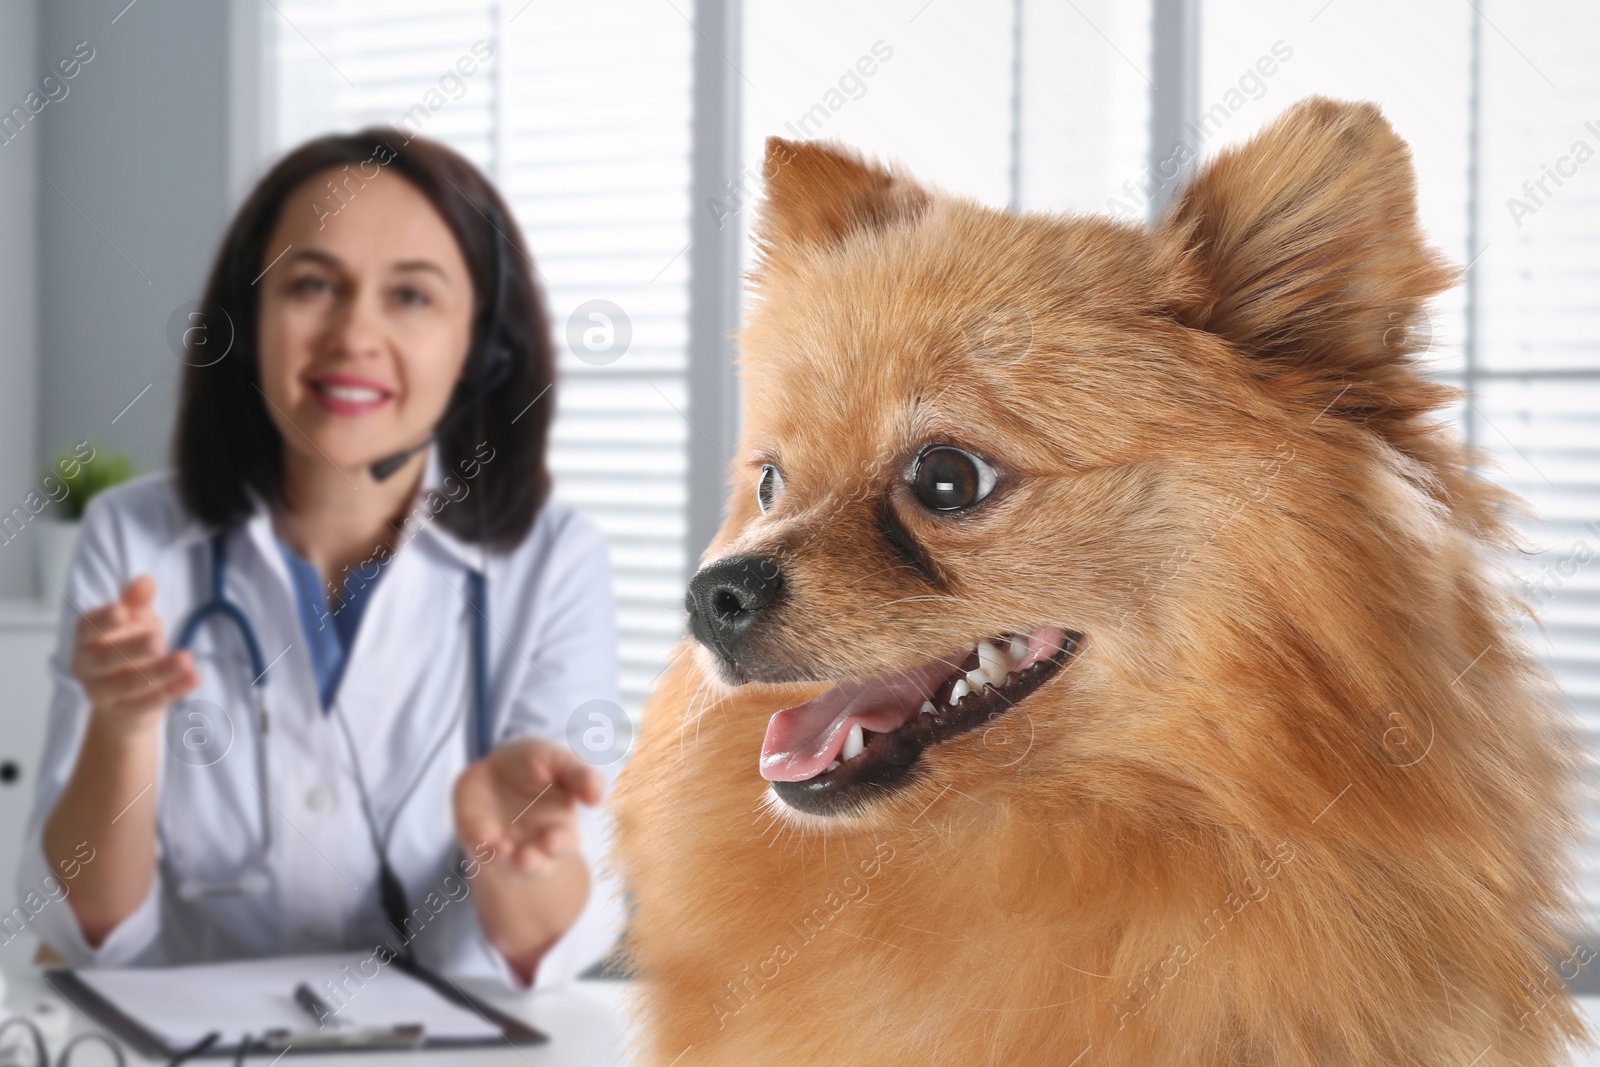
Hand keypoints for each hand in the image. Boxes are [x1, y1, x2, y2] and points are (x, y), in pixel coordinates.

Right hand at [70, 576, 197, 738]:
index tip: (123, 611)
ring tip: (185, 659)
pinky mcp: (126, 712)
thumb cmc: (128, 646)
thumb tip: (145, 581)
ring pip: (129, 684)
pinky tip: (194, 677)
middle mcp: (87, 666)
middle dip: (132, 649)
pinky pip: (150, 702)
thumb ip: (137, 602)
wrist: (126, 697)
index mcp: (85, 638)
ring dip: (159, 672)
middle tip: (159, 640)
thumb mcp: (135, 620)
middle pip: (106, 659)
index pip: (86, 628)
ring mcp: (103, 693)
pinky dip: (173, 690)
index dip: (103, 620)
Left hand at [452, 737, 603, 876]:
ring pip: (506, 866)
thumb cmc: (535, 766)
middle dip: (532, 864)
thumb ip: (580, 776)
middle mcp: (533, 845)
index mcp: (560, 828)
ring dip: (504, 862)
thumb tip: (596, 796)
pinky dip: (480, 847)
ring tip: (503, 850)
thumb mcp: (558, 761)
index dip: (559, 845)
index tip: (552, 841)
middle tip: (526, 858)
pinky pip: (478, 850)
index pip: (564, 843)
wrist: (493, 767)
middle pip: (537, 865)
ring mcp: (504, 846)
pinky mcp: (477, 840)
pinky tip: (481, 838)